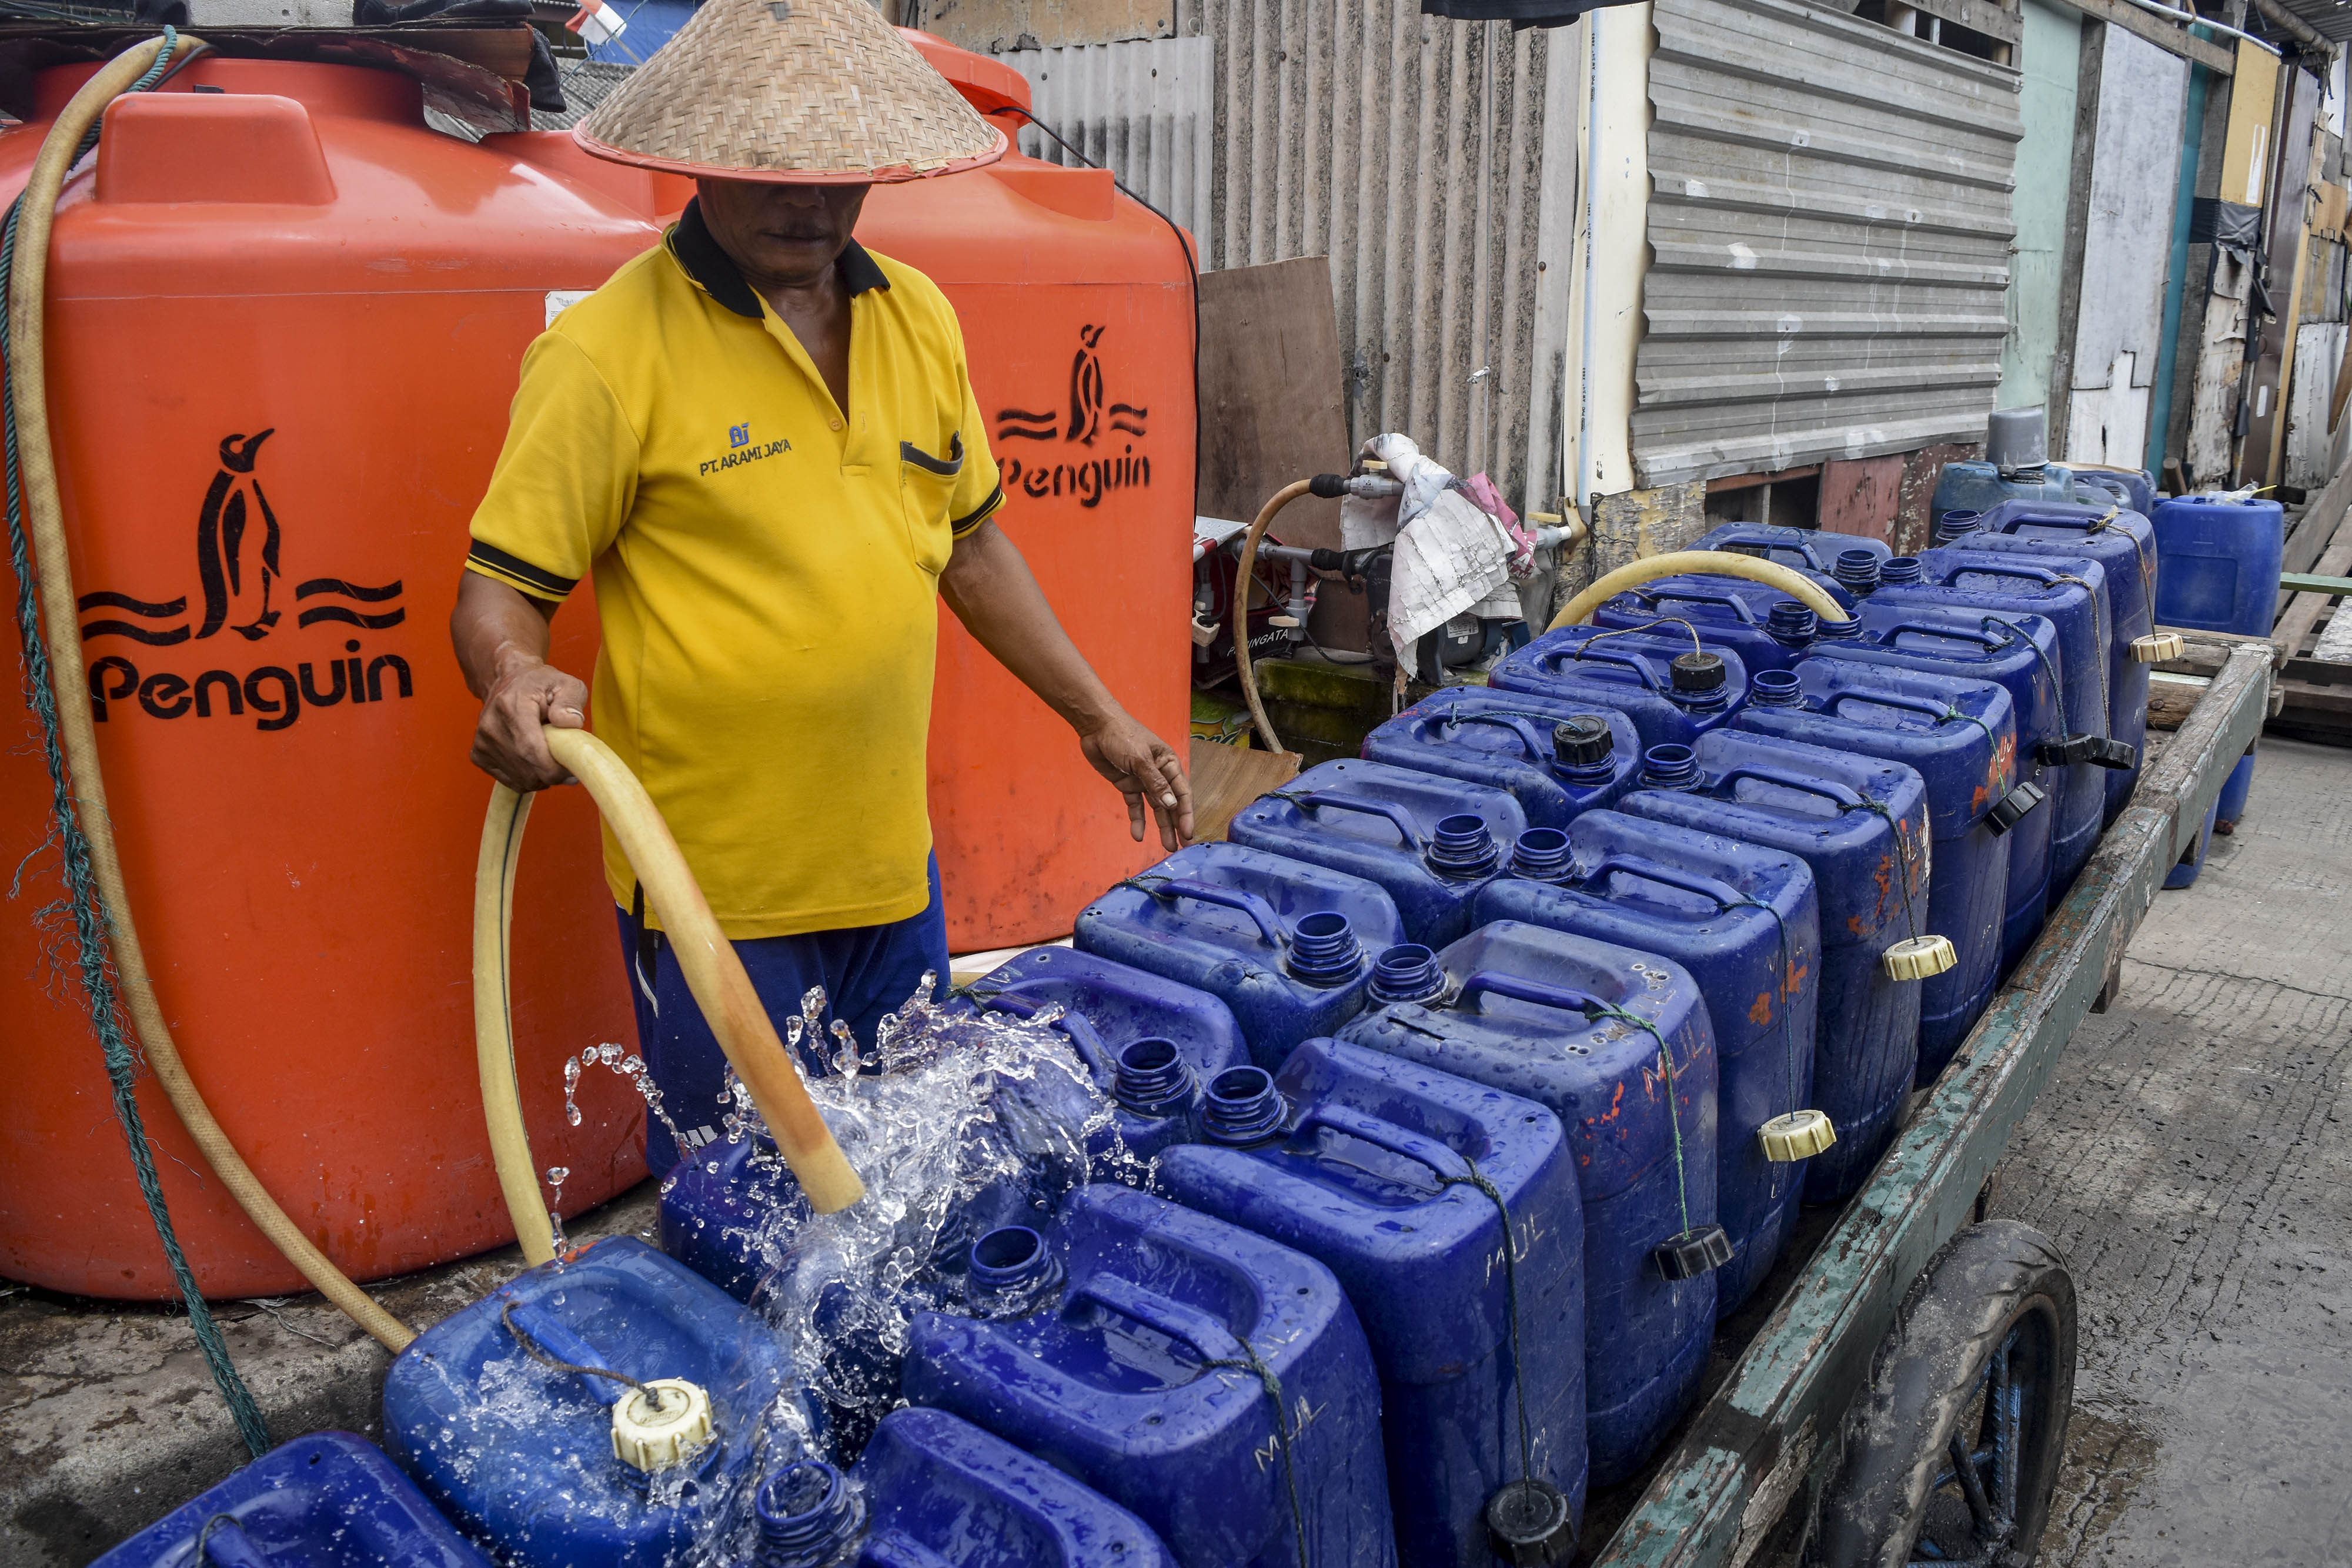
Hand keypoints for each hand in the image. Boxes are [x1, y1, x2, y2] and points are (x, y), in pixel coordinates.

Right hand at [470, 655, 588, 791]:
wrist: (509, 680)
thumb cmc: (541, 684)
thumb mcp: (566, 684)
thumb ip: (571, 702)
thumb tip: (571, 722)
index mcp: (511, 706)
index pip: (531, 750)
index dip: (554, 768)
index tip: (572, 769)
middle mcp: (491, 726)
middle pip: (527, 770)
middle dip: (552, 775)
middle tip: (567, 765)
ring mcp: (482, 742)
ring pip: (520, 780)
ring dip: (541, 778)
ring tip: (551, 758)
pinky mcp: (479, 754)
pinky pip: (510, 781)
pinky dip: (528, 778)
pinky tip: (535, 761)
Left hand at [1078, 711, 1192, 850]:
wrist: (1096, 726)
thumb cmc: (1123, 736)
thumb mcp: (1141, 760)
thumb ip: (1156, 784)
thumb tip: (1171, 806)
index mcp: (1169, 764)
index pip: (1182, 793)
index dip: (1185, 814)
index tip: (1188, 833)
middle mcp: (1159, 774)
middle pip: (1170, 803)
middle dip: (1176, 825)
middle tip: (1182, 846)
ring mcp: (1142, 781)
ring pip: (1155, 808)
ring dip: (1161, 826)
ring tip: (1166, 846)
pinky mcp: (1127, 784)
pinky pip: (1135, 805)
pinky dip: (1136, 819)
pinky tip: (1137, 835)